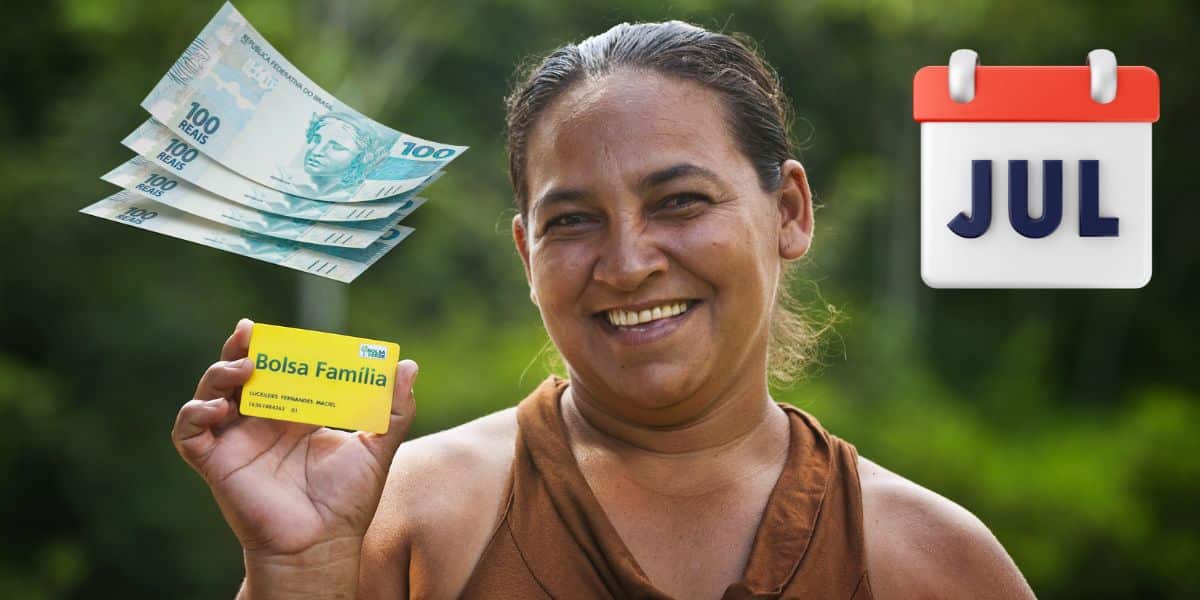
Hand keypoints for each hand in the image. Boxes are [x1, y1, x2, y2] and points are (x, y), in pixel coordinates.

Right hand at [171, 318, 416, 559]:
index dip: (277, 348)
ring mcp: (236, 441)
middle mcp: (262, 424)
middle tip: (250, 332)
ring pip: (210, 393)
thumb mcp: (377, 448)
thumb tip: (409, 366)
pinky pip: (188, 432)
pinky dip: (194, 414)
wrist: (322, 544)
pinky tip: (218, 408)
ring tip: (243, 368)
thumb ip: (395, 409)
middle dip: (240, 349)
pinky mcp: (215, 462)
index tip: (285, 333)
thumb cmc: (348, 501)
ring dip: (218, 374)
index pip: (280, 370)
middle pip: (239, 374)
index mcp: (296, 415)